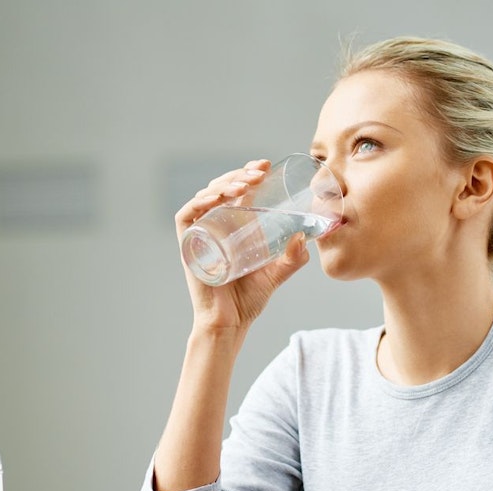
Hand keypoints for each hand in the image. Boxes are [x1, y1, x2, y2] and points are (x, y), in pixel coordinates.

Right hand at [175, 160, 310, 332]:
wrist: (230, 323)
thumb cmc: (248, 300)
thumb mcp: (276, 273)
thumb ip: (293, 258)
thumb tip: (305, 237)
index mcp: (233, 226)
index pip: (237, 190)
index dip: (248, 173)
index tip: (266, 166)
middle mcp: (214, 225)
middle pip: (221, 188)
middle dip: (239, 174)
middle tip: (260, 172)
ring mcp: (200, 234)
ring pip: (205, 196)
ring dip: (224, 183)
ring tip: (245, 184)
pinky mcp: (188, 245)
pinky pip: (186, 215)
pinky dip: (199, 202)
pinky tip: (216, 197)